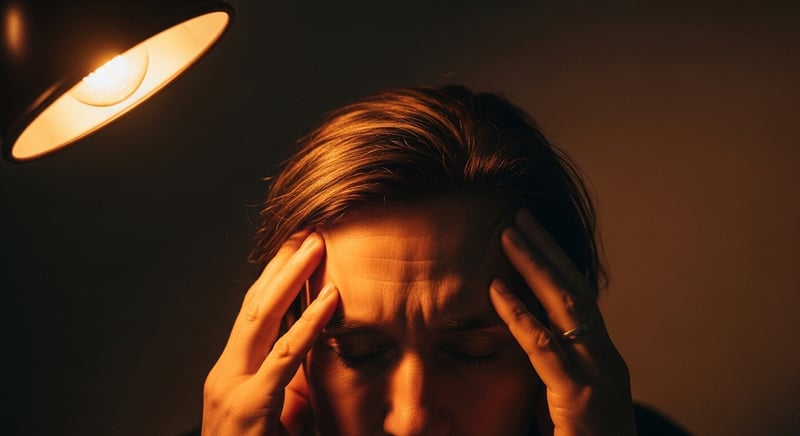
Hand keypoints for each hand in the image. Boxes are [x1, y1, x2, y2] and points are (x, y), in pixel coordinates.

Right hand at [202, 230, 338, 435]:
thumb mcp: (276, 421)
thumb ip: (292, 390)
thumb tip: (316, 360)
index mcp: (231, 376)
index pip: (252, 316)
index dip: (273, 280)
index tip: (294, 250)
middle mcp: (226, 374)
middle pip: (254, 306)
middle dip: (280, 266)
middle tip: (305, 231)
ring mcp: (231, 387)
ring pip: (262, 317)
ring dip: (291, 277)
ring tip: (316, 244)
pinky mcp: (248, 406)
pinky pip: (285, 357)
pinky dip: (310, 323)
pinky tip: (330, 297)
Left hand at [489, 209, 634, 435]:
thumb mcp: (567, 401)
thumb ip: (552, 369)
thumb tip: (525, 339)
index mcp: (602, 358)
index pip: (580, 298)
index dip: (556, 263)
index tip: (531, 233)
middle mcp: (606, 359)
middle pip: (576, 289)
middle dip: (547, 249)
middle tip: (518, 215)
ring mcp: (598, 376)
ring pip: (567, 306)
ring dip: (534, 266)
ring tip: (507, 234)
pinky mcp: (580, 398)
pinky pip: (544, 347)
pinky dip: (519, 314)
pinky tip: (496, 289)